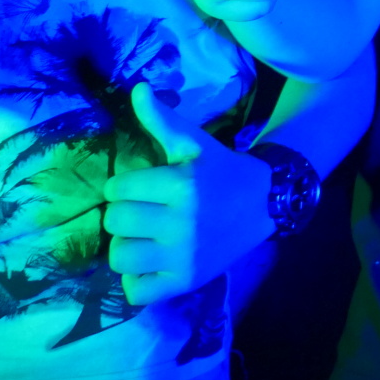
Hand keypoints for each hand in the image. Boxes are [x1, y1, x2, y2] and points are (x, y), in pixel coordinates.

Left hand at [104, 82, 273, 305]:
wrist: (265, 203)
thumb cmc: (222, 171)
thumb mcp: (194, 144)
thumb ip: (162, 120)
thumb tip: (138, 88)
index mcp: (181, 185)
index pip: (118, 188)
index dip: (123, 185)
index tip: (140, 187)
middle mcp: (181, 222)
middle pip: (115, 221)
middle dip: (123, 214)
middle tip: (141, 211)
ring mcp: (184, 255)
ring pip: (120, 256)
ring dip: (126, 246)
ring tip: (142, 237)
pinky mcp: (186, 280)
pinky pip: (136, 290)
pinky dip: (135, 280)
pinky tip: (149, 263)